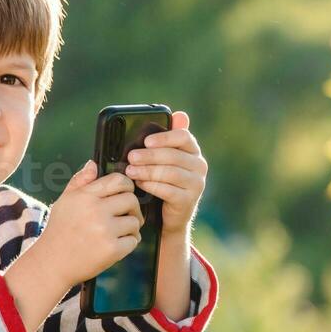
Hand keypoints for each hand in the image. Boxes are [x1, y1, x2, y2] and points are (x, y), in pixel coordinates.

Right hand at [38, 159, 143, 285]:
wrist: (52, 263)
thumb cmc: (59, 231)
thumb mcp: (64, 201)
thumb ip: (80, 181)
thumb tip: (94, 164)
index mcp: (85, 196)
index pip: (118, 180)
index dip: (126, 186)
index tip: (125, 195)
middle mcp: (95, 210)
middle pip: (131, 200)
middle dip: (133, 208)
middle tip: (127, 216)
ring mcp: (104, 230)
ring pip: (135, 221)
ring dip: (131, 228)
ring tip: (119, 233)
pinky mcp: (112, 249)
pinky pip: (134, 240)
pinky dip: (129, 243)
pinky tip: (118, 245)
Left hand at [124, 110, 206, 231]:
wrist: (169, 217)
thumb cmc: (164, 182)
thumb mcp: (165, 160)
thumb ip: (168, 139)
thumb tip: (179, 114)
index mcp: (193, 151)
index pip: (184, 137)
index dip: (164, 138)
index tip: (146, 141)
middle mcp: (199, 166)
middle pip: (174, 155)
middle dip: (150, 156)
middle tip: (131, 156)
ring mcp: (196, 184)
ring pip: (170, 173)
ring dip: (147, 171)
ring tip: (131, 171)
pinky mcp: (189, 201)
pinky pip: (168, 190)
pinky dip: (151, 186)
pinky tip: (139, 184)